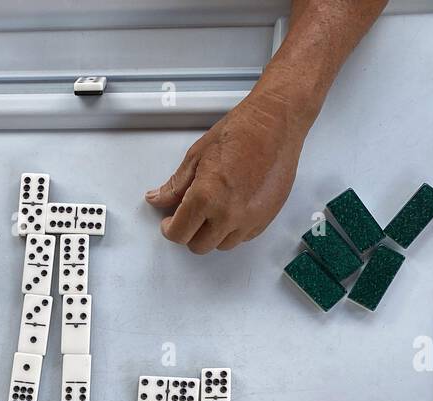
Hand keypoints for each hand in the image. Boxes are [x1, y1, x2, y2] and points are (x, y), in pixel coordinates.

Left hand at [145, 92, 307, 253]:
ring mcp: (249, 219)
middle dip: (189, 233)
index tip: (169, 224)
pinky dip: (233, 230)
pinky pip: (243, 237)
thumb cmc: (240, 131)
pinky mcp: (265, 218)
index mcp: (206, 197)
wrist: (275, 123)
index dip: (169, 229)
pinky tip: (230, 210)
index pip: (178, 234)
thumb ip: (175, 185)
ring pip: (222, 245)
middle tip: (188, 217)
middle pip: (199, 246)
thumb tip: (157, 199)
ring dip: (212, 234)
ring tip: (211, 212)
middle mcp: (228, 213)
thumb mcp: (196, 156)